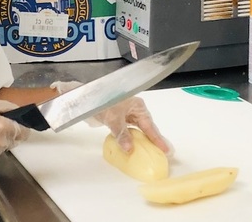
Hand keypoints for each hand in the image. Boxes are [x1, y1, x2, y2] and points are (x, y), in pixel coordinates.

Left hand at [50, 81, 171, 155]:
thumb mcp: (114, 119)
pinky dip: (131, 139)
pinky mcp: (118, 118)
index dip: (158, 139)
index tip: (166, 150)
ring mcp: (126, 114)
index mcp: (138, 106)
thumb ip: (123, 134)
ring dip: (141, 140)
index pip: (150, 126)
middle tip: (161, 153)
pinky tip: (132, 146)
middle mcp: (134, 109)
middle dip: (152, 140)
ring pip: (137, 130)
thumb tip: (130, 150)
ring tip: (149, 152)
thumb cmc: (102, 102)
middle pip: (146, 127)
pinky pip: (128, 130)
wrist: (85, 98)